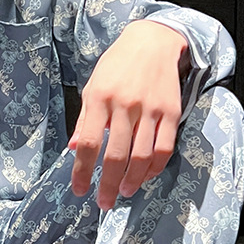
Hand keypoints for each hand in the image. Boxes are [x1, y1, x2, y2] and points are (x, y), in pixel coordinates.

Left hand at [69, 20, 185, 210]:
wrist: (152, 41)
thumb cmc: (116, 65)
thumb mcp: (92, 86)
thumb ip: (84, 119)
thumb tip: (72, 149)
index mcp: (100, 98)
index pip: (88, 143)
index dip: (81, 171)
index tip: (79, 189)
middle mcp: (124, 105)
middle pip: (115, 155)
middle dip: (107, 184)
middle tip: (103, 202)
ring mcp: (150, 109)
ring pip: (142, 156)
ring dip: (131, 180)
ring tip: (123, 193)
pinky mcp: (171, 112)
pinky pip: (164, 148)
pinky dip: (154, 168)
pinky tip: (145, 177)